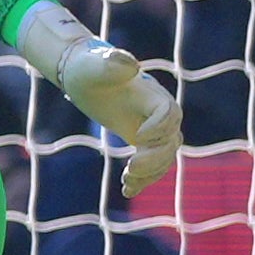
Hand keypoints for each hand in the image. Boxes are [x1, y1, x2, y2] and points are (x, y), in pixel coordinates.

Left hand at [61, 38, 184, 195]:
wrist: (83, 75)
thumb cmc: (89, 68)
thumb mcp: (96, 65)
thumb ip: (113, 63)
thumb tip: (128, 63)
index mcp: (151, 93)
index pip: (170, 112)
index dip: (160, 126)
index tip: (137, 137)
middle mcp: (156, 112)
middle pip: (171, 139)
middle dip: (155, 157)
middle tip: (130, 169)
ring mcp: (151, 127)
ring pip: (164, 156)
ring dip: (150, 173)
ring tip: (127, 183)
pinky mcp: (141, 140)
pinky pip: (151, 163)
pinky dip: (142, 179)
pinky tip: (127, 191)